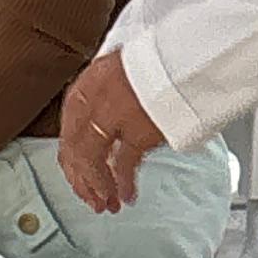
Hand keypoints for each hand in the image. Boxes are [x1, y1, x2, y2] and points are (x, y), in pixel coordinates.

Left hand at [56, 52, 163, 215]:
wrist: (189, 53)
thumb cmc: (164, 58)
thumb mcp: (125, 68)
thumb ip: (109, 94)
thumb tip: (106, 122)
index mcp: (87, 85)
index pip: (69, 131)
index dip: (72, 159)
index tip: (79, 175)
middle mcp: (92, 102)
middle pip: (74, 151)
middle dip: (83, 180)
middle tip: (91, 197)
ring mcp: (112, 118)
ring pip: (91, 162)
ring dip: (98, 187)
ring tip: (107, 203)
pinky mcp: (136, 131)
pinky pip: (122, 166)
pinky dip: (122, 184)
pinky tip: (127, 195)